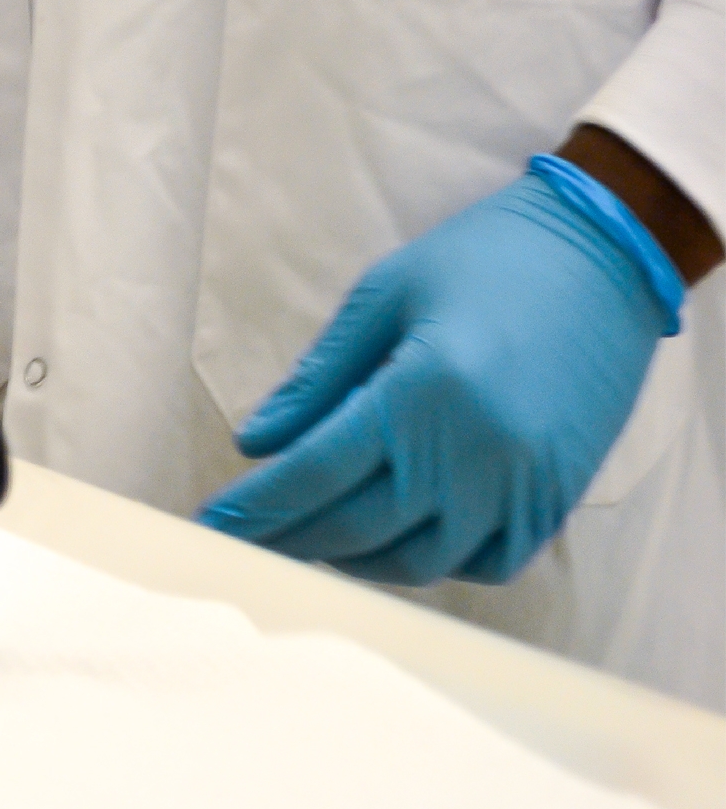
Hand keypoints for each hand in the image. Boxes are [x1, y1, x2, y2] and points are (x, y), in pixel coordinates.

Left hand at [198, 157, 682, 584]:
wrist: (606, 253)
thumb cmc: (484, 259)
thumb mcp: (384, 295)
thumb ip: (317, 378)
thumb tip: (254, 444)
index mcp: (424, 390)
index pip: (315, 472)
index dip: (255, 507)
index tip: (209, 527)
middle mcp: (476, 451)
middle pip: (354, 527)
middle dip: (287, 540)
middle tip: (245, 544)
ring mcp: (523, 484)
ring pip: (415, 562)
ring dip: (352, 559)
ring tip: (310, 539)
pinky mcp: (558, 498)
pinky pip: (484, 564)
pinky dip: (430, 564)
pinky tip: (394, 540)